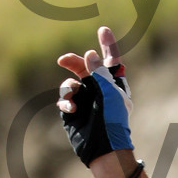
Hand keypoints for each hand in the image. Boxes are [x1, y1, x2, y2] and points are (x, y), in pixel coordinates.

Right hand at [55, 24, 133, 176]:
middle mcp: (99, 90)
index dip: (107, 44)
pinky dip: (66, 102)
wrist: (103, 148)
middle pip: (84, 67)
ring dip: (68, 87)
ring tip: (73, 98)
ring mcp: (85, 100)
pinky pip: (65, 99)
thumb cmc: (112, 121)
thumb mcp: (110, 93)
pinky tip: (71, 109)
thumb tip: (89, 54)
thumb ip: (99, 72)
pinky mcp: (73, 111)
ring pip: (71, 83)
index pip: (110, 60)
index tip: (103, 29)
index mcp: (113, 85)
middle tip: (63, 61)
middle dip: (74, 62)